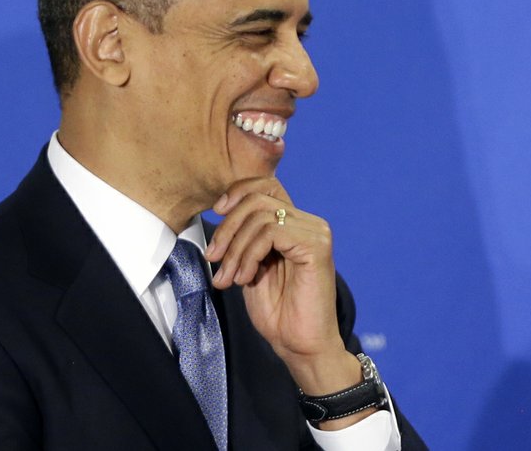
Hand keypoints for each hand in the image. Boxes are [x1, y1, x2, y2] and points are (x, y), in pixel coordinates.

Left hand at [206, 178, 361, 393]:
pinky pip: (271, 232)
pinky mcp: (316, 246)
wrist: (300, 345)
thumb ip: (244, 238)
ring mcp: (316, 232)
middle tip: (214, 258)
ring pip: (260, 215)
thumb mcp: (251, 266)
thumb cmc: (278, 312)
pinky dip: (250, 254)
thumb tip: (220, 209)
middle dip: (227, 227)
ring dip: (235, 248)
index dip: (237, 192)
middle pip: (258, 198)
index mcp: (295, 224)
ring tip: (229, 278)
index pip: (266, 184)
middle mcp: (309, 222)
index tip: (216, 214)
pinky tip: (247, 278)